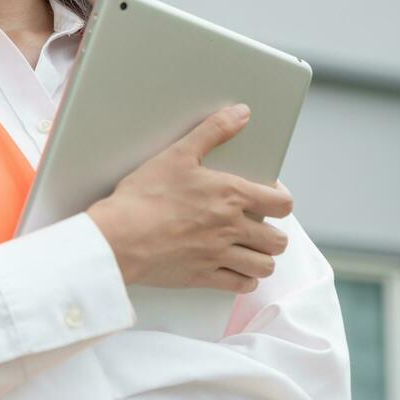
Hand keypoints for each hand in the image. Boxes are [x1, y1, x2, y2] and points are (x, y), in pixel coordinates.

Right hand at [86, 104, 293, 293]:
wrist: (118, 237)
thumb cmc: (145, 195)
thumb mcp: (178, 153)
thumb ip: (213, 131)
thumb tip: (242, 113)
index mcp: (231, 195)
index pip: (281, 204)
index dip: (281, 201)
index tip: (271, 198)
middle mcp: (232, 227)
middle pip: (278, 240)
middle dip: (274, 234)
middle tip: (260, 227)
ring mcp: (219, 255)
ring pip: (265, 266)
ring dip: (262, 259)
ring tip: (251, 250)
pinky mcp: (203, 277)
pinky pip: (241, 286)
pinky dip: (244, 279)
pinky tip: (235, 269)